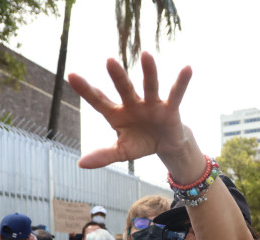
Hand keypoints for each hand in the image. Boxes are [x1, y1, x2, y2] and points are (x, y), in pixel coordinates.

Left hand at [68, 53, 203, 182]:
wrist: (165, 145)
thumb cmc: (140, 143)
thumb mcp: (121, 152)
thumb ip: (103, 155)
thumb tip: (81, 164)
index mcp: (116, 113)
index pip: (99, 100)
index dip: (86, 89)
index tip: (71, 75)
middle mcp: (132, 104)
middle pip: (124, 89)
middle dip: (118, 77)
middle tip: (109, 61)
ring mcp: (151, 104)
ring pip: (149, 86)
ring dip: (149, 71)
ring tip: (146, 54)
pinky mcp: (170, 108)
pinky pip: (176, 94)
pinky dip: (182, 82)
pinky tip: (187, 68)